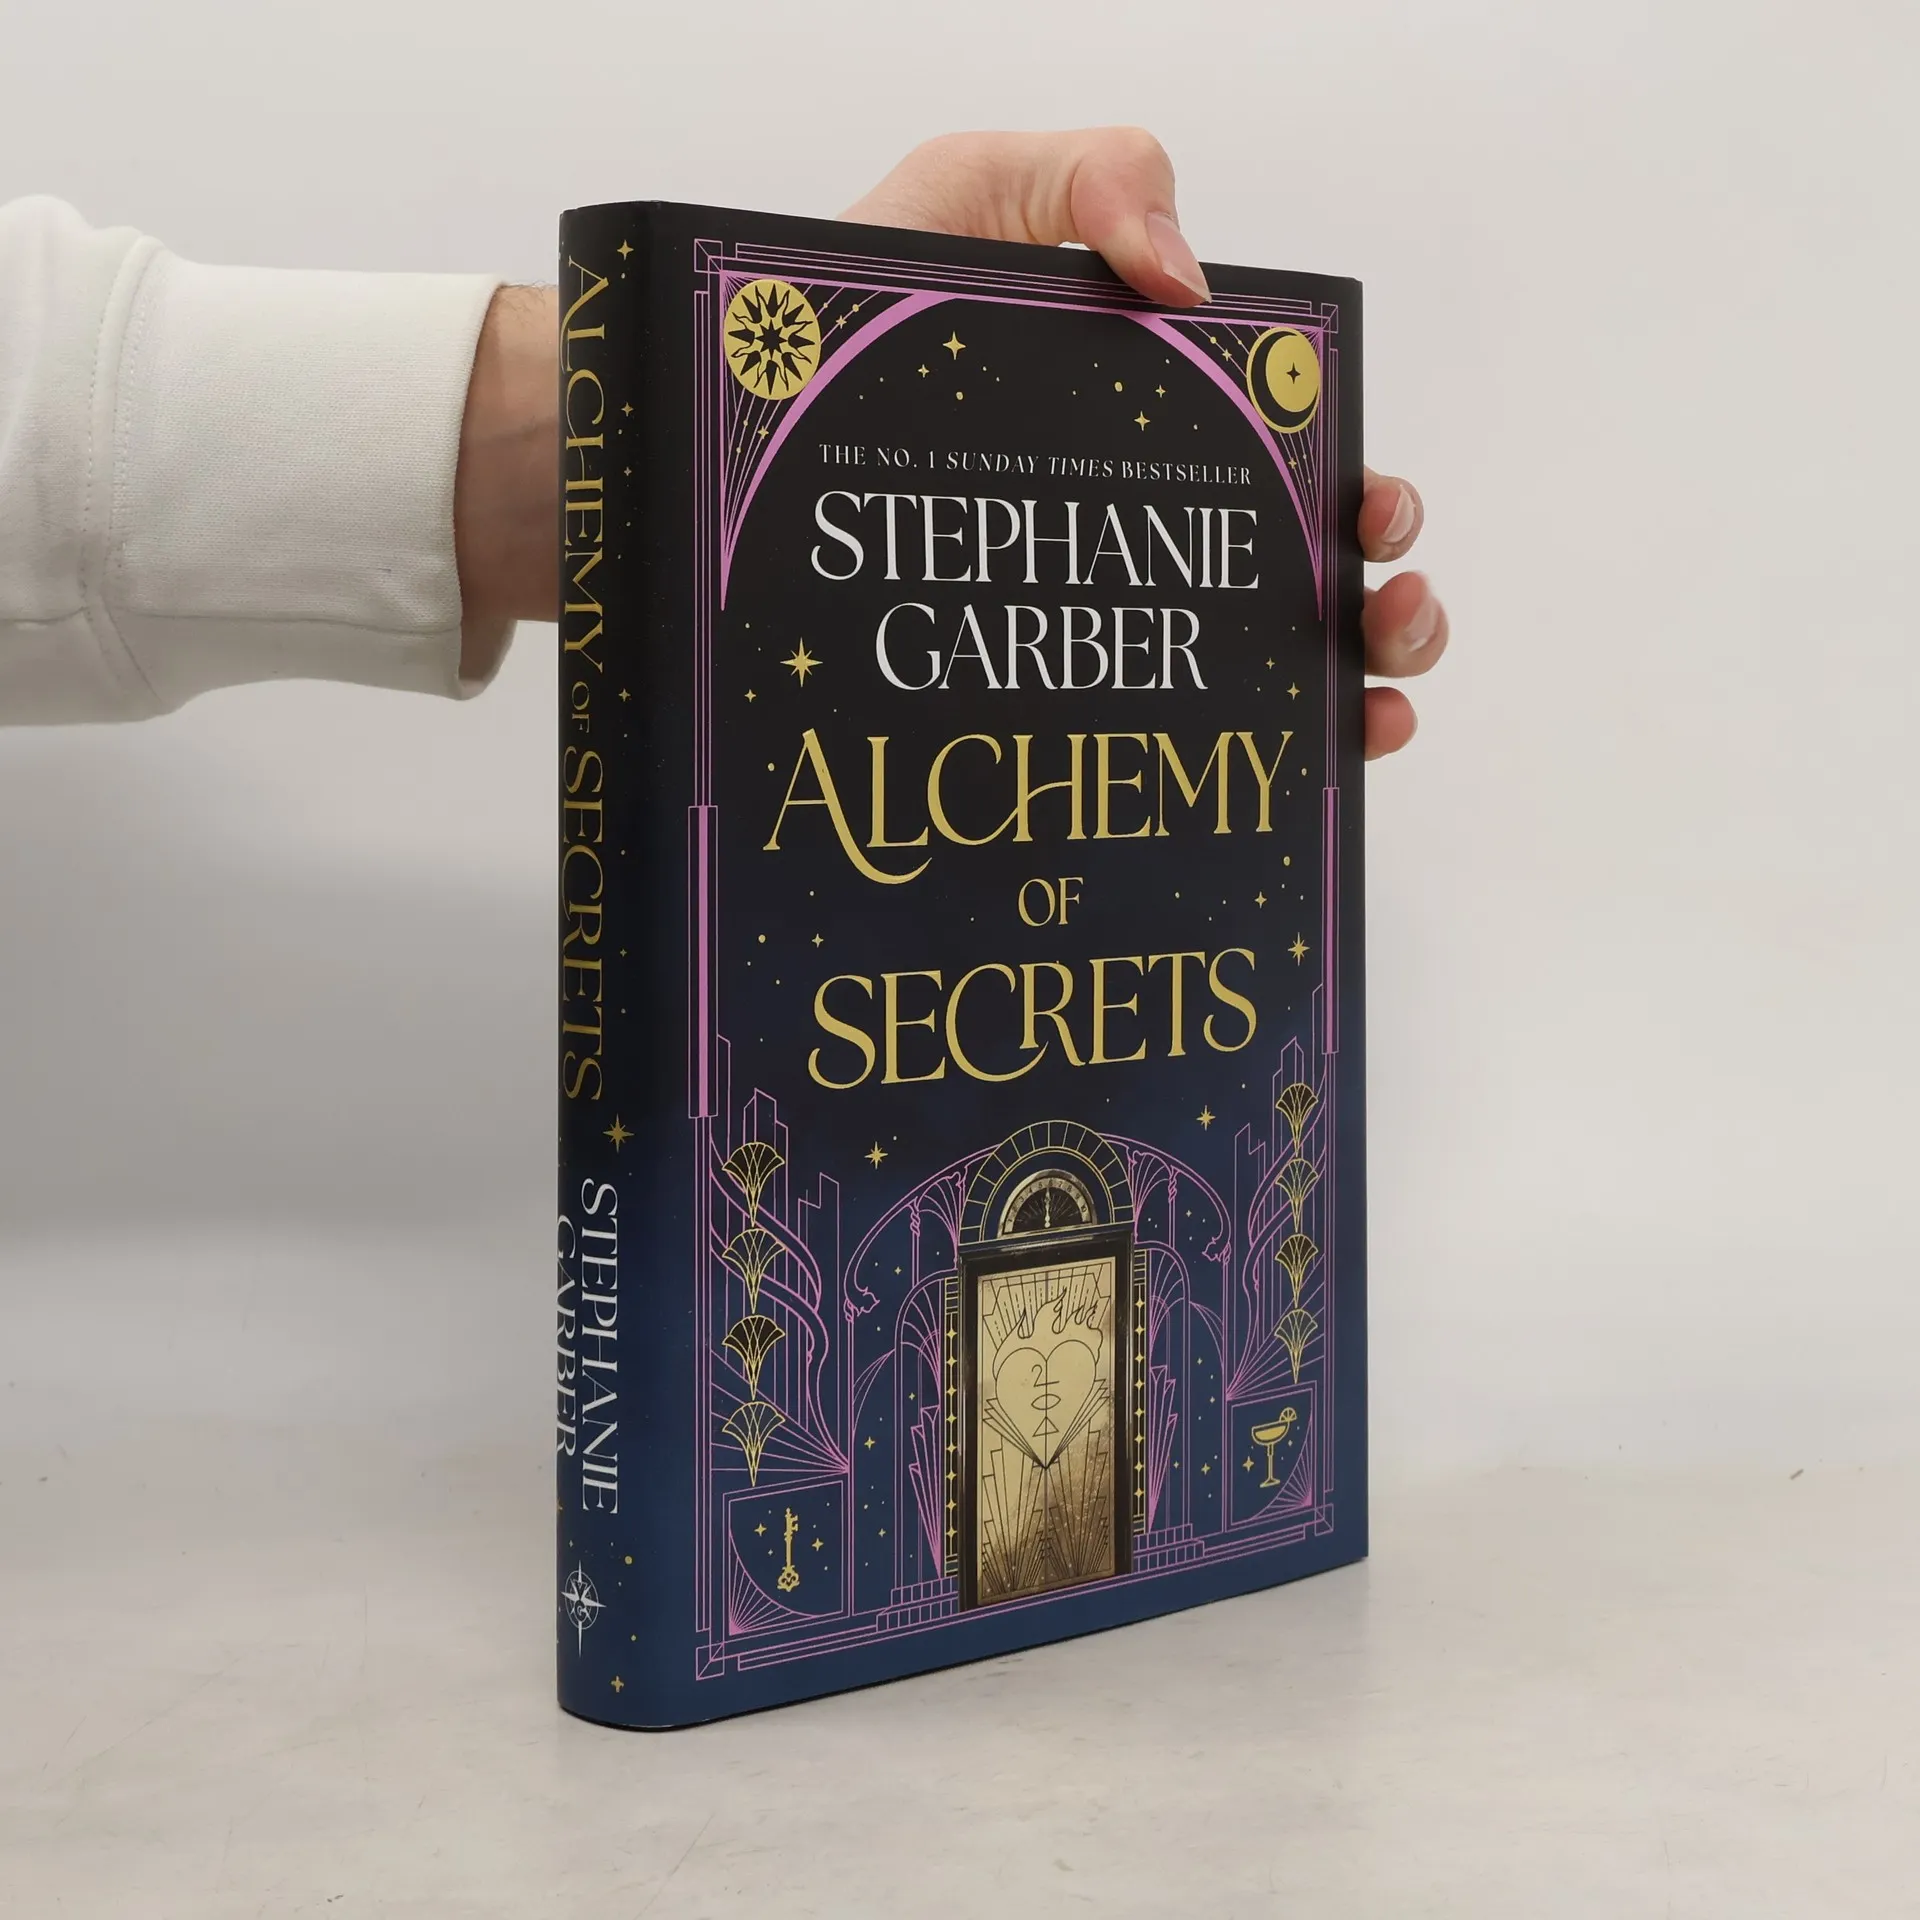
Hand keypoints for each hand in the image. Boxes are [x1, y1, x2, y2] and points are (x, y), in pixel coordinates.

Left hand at [844, 129, 1446, 759]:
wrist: (744, 409)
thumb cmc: (856, 304)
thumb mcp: (976, 192)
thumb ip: (1096, 178)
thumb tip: (1195, 283)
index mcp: (1164, 421)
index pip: (1293, 468)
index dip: (1359, 496)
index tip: (1366, 512)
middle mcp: (1149, 530)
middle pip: (1309, 585)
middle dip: (1388, 605)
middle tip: (1382, 609)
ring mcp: (1100, 619)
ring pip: (1264, 678)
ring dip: (1354, 691)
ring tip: (1369, 706)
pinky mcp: (1042, 687)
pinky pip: (1158, 740)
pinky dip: (1253, 764)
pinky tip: (1296, 775)